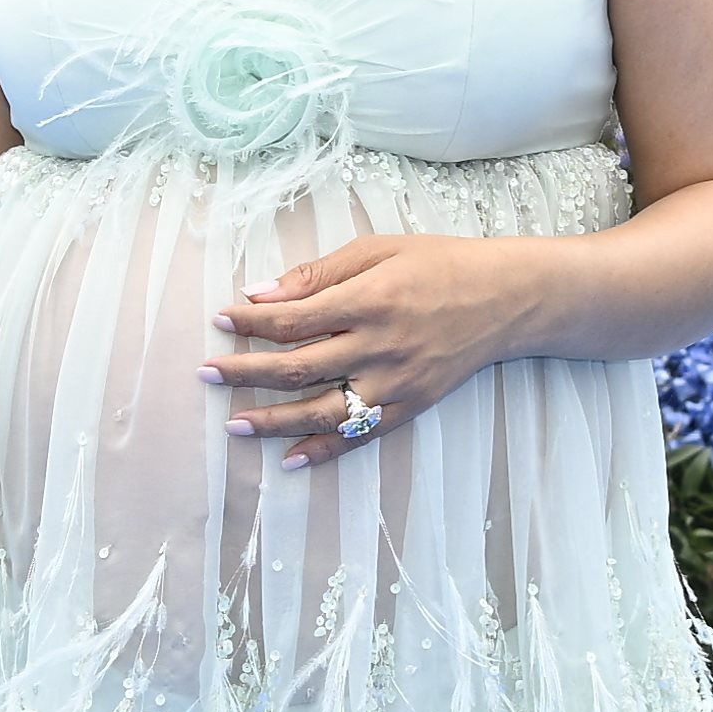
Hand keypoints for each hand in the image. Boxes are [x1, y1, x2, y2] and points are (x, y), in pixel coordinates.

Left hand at [201, 234, 534, 466]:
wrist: (506, 299)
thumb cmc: (439, 264)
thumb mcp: (378, 251)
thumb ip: (319, 274)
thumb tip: (260, 293)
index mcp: (368, 300)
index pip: (293, 320)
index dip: (250, 323)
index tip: (220, 320)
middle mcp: (379, 346)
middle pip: (296, 368)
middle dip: (244, 373)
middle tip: (206, 373)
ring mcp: (395, 382)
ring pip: (320, 411)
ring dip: (272, 421)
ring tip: (233, 424)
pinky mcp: (410, 406)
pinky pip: (359, 436)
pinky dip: (323, 451)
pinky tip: (290, 460)